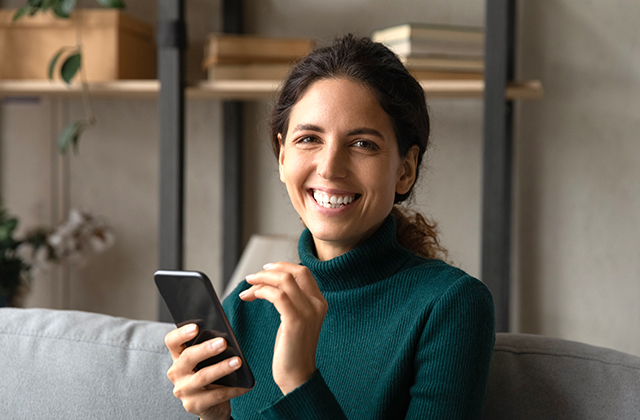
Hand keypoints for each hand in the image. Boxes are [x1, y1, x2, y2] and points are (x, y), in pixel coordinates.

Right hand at [164, 324, 249, 419]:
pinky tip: (244, 385)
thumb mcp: (208, 362)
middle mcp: (176, 373)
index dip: (182, 333)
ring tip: (237, 361)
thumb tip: (227, 337)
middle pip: (187, 357)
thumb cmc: (211, 377)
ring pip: (202, 377)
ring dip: (221, 368)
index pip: (172, 341)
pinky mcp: (194, 405)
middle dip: (206, 349)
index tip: (196, 327)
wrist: (212, 406)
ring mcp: (184, 390)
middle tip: (223, 342)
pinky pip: (216, 395)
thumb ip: (211, 349)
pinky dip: (232, 389)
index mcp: (178, 357)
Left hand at [240, 262, 327, 394]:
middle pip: (295, 272)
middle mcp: (317, 304)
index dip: (283, 266)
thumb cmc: (292, 350)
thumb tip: (272, 284)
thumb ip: (292, 301)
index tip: (266, 269)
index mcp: (319, 302)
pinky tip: (252, 296)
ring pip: (284, 280)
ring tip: (248, 287)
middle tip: (252, 277)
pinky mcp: (295, 321)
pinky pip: (277, 296)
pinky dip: (262, 291)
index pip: (303, 272)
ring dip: (262, 279)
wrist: (297, 375)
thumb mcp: (296, 320)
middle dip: (270, 270)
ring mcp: (308, 312)